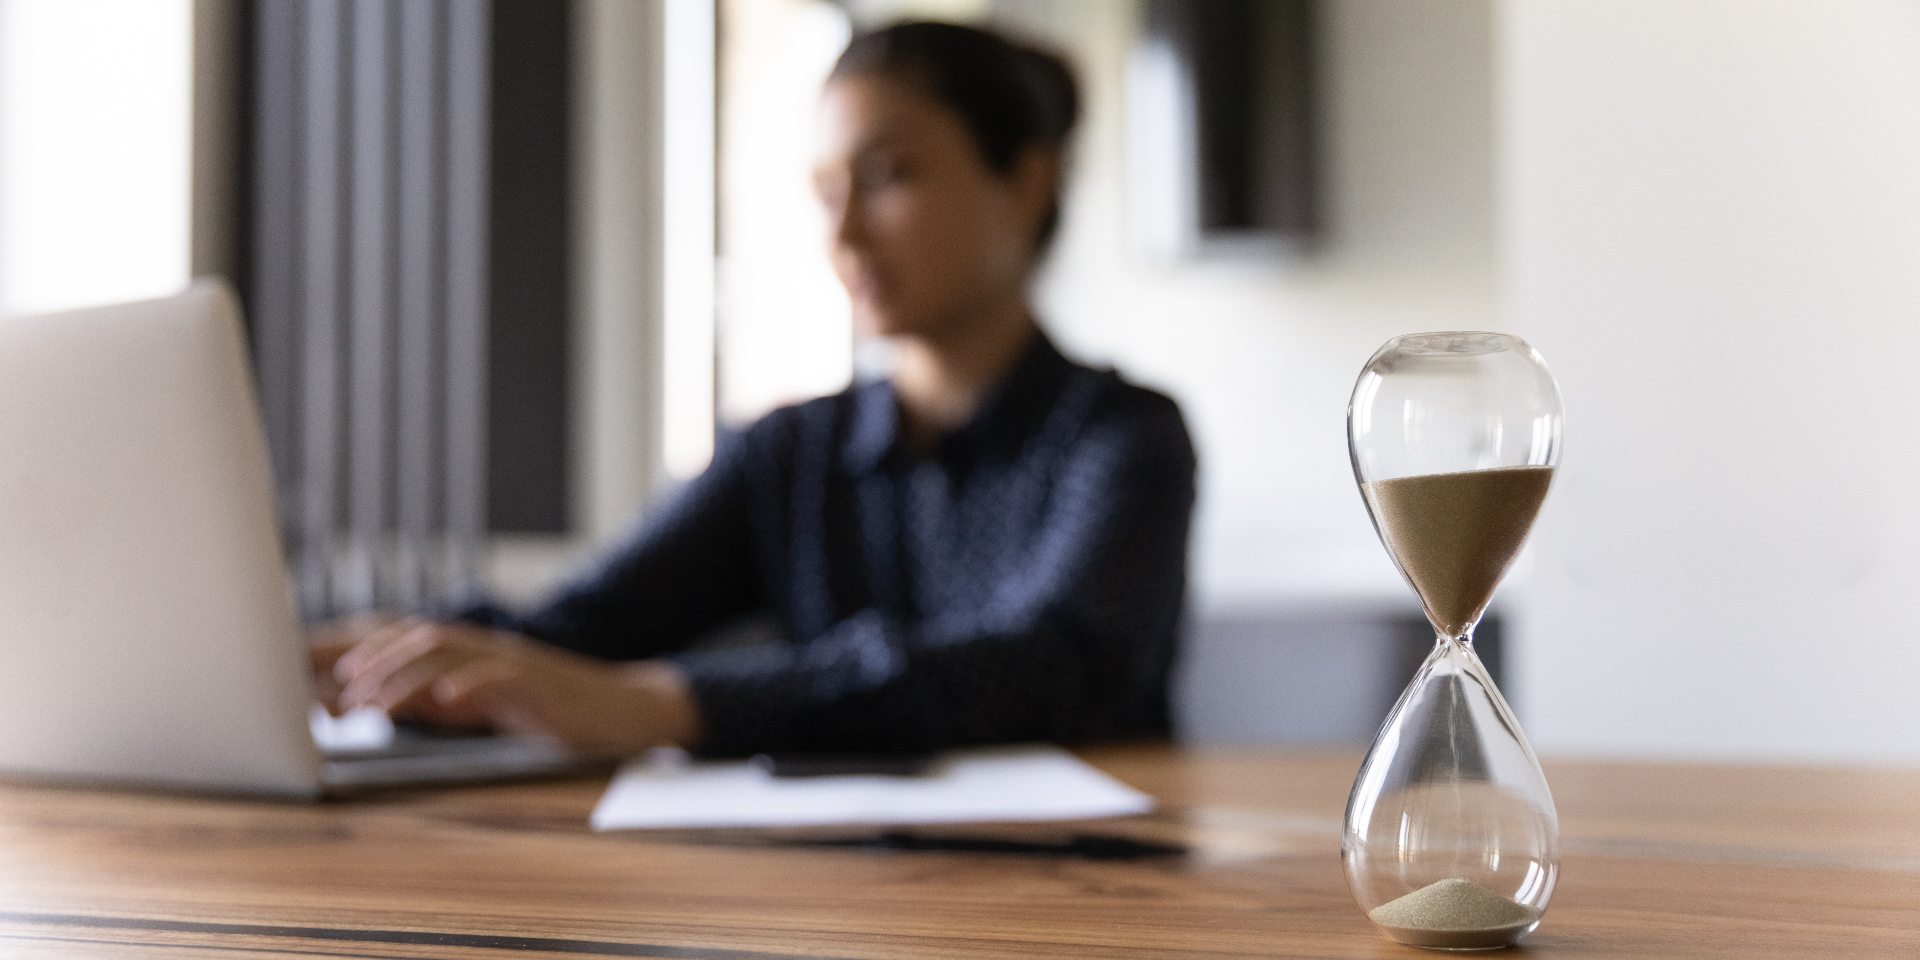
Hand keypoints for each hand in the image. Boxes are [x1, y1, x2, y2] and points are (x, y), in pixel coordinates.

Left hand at [323, 618, 701, 755]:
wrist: (618, 710)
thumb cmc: (550, 709)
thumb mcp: (485, 704)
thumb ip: (441, 699)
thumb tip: (388, 703)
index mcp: (473, 651)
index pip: (410, 639)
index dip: (367, 649)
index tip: (331, 671)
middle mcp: (487, 648)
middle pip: (421, 638)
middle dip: (375, 659)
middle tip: (340, 685)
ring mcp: (513, 661)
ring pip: (450, 654)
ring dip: (406, 676)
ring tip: (376, 702)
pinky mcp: (537, 683)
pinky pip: (498, 677)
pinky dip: (469, 685)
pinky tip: (446, 700)